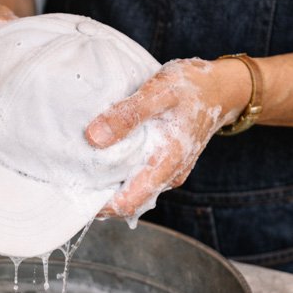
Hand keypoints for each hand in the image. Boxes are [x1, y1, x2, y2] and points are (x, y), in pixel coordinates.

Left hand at [85, 57, 250, 220]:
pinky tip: (102, 159)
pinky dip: (119, 174)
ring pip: (132, 191)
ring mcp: (167, 172)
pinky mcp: (164, 165)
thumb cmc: (192, 87)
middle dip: (100, 196)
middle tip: (71, 178)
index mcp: (167, 164)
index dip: (100, 205)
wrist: (221, 88)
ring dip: (109, 186)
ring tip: (82, 169)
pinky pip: (138, 178)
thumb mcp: (158, 92)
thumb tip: (94, 137)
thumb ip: (128, 115)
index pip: (129, 204)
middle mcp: (168, 176)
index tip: (75, 192)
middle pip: (127, 202)